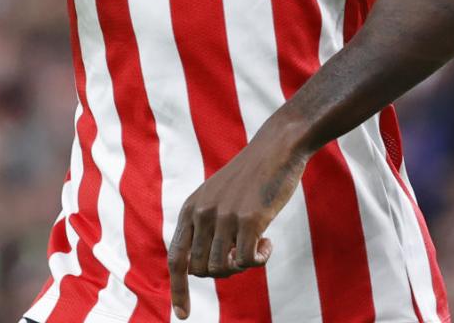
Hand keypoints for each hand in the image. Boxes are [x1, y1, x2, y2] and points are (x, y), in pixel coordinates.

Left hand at [167, 136, 308, 319]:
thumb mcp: (218, 197)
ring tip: (257, 245)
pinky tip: (268, 242)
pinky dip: (259, 260)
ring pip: (223, 268)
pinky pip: (247, 261)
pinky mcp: (249, 219)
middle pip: (202, 270)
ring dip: (242, 266)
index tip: (183, 315)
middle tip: (244, 254)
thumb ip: (208, 226)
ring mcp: (223, 217)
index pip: (176, 258)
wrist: (276, 147)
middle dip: (224, 271)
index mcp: (190, 209)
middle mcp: (201, 213)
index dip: (177, 289)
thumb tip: (208, 267)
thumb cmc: (251, 176)